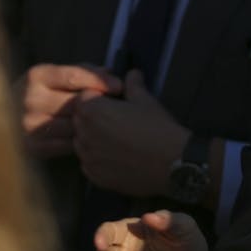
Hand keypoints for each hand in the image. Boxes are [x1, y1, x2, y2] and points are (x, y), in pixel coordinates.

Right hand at [20, 63, 121, 157]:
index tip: (119, 86)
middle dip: (99, 105)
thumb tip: (110, 72)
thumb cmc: (36, 92)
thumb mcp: (52, 75)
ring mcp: (29, 124)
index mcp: (36, 76)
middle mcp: (31, 99)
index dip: (99, 81)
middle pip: (76, 103)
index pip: (74, 76)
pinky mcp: (32, 146)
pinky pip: (67, 145)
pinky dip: (81, 142)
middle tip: (119, 108)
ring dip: (92, 126)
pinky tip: (91, 139)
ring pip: (74, 126)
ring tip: (108, 124)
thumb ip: (80, 72)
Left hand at [73, 69, 186, 195]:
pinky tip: (116, 157)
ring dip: (92, 138)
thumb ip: (133, 84)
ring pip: (81, 143)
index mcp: (91, 110)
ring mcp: (87, 158)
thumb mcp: (146, 100)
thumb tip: (132, 73)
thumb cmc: (157, 127)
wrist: (171, 164)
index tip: (114, 100)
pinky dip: (97, 158)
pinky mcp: (95, 177)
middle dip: (93, 116)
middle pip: (79, 120)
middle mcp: (83, 134)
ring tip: (116, 139)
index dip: (99, 96)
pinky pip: (88, 163)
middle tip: (116, 119)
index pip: (84, 96)